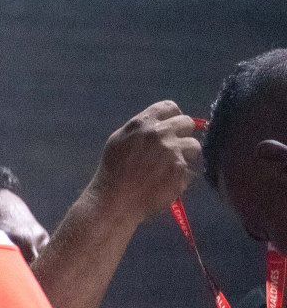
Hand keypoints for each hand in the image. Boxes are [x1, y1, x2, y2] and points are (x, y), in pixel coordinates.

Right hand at [89, 101, 200, 222]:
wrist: (114, 201)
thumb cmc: (113, 171)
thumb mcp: (119, 140)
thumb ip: (141, 129)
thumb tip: (163, 123)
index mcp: (143, 123)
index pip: (170, 107)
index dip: (173, 118)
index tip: (170, 129)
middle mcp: (160, 133)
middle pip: (187, 123)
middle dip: (182, 135)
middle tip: (171, 150)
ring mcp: (172, 151)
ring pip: (194, 145)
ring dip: (185, 155)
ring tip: (170, 167)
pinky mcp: (181, 169)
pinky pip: (190, 168)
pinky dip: (181, 175)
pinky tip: (166, 181)